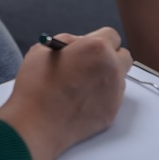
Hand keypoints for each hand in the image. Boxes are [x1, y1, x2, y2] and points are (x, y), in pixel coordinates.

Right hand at [0, 27, 132, 159]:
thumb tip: (77, 43)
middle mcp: (111, 68)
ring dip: (106, 77)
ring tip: (81, 84)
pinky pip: (112, 98)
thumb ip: (67, 42)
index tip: (90, 45)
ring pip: (119, 78)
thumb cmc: (36, 87)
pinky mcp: (111, 113)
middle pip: (123, 56)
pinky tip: (80, 100)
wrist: (36, 124)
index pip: (112, 35)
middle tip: (91, 62)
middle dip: (109, 57)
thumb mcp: (43, 50)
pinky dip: (101, 97)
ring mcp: (114, 92)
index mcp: (97, 48)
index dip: (98, 39)